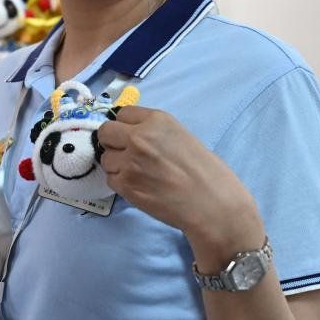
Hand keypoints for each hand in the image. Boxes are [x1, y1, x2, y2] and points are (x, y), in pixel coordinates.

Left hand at [96, 105, 264, 262]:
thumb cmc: (207, 173)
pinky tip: (141, 187)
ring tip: (140, 175)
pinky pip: (111, 179)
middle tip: (127, 154)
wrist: (214, 206)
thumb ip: (154, 132)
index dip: (126, 126)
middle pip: (106, 132)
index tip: (131, 135)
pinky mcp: (126, 185)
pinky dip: (121, 184)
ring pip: (106, 158)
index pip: (122, 113)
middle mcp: (139, 136)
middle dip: (113, 142)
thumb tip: (130, 133)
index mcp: (157, 120)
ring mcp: (130, 161)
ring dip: (117, 166)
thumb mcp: (181, 137)